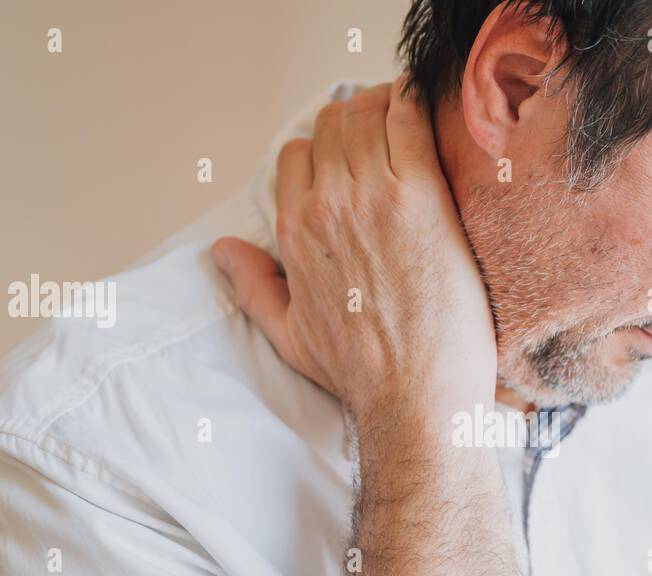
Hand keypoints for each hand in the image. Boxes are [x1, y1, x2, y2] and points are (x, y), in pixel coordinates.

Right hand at [211, 81, 496, 430]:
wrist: (414, 396)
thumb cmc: (361, 375)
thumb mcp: (288, 335)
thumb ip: (253, 286)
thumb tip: (223, 251)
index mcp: (294, 231)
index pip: (296, 153)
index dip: (325, 146)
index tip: (353, 149)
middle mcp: (326, 205)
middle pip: (334, 124)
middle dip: (359, 117)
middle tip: (388, 127)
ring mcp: (372, 196)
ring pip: (368, 115)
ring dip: (387, 105)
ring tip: (409, 114)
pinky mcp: (419, 196)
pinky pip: (409, 120)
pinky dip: (416, 102)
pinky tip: (428, 103)